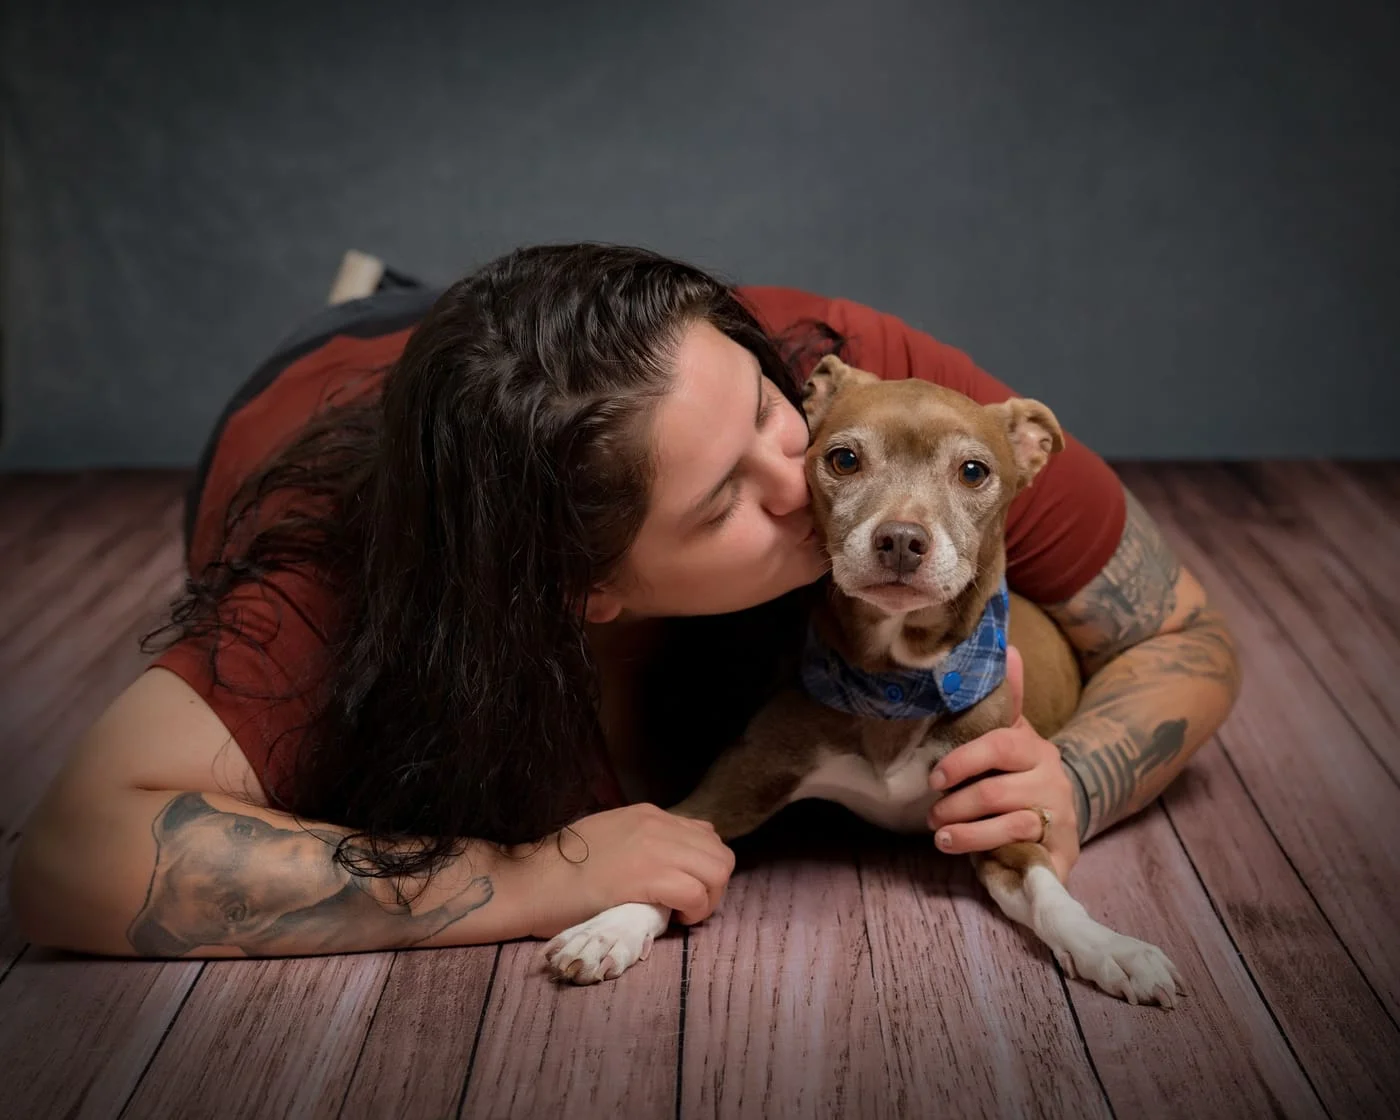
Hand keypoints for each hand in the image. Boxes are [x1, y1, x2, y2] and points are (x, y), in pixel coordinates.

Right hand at [530, 803, 735, 936]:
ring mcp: (655, 846)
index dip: (702, 868)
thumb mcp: (609, 841)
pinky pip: (696, 893)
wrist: (527, 880)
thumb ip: (642, 845)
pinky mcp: (648, 874)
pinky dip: (694, 912)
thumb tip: (670, 864)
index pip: (704, 834)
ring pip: (718, 871)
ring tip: (681, 914)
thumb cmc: (559, 871)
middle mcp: (658, 824)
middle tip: (687, 908)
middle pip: (720, 853)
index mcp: (648, 815)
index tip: (683, 890)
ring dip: (708, 899)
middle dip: (713, 886)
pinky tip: (672, 920)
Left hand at [927, 644, 1081, 881]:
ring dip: (967, 834)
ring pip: (1010, 826)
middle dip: (955, 805)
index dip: (962, 761)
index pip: (999, 745)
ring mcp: (1059, 818)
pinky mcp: (1062, 852)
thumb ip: (1007, 700)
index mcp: (1033, 748)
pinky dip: (995, 858)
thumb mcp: (1013, 736)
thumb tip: (1009, 648)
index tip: (934, 778)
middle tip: (931, 815)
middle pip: (996, 792)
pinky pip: (1028, 855)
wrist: (1062, 816)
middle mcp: (1051, 780)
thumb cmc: (1021, 773)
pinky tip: (972, 860)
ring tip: (941, 837)